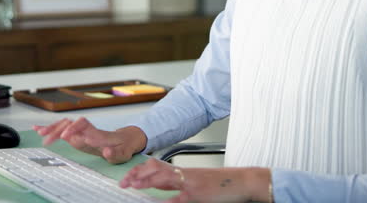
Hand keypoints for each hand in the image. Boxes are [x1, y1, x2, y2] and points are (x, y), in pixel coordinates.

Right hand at [33, 118, 146, 163]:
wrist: (124, 141)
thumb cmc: (123, 147)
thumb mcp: (122, 153)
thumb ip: (115, 153)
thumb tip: (106, 151)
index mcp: (97, 132)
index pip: (83, 123)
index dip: (74, 128)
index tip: (66, 137)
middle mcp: (87, 129)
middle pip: (70, 123)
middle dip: (58, 129)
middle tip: (47, 139)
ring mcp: (80, 132)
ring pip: (63, 125)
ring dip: (51, 128)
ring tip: (39, 133)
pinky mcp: (75, 136)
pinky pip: (61, 131)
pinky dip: (49, 129)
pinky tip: (37, 129)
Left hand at [120, 158, 271, 202]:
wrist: (242, 181)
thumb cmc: (222, 184)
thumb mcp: (198, 184)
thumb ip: (180, 189)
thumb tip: (165, 197)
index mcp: (184, 171)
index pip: (156, 167)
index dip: (140, 171)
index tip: (128, 177)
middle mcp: (184, 174)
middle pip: (155, 169)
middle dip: (137, 175)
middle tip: (123, 182)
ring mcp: (190, 184)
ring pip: (163, 178)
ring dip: (146, 181)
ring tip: (132, 184)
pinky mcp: (197, 195)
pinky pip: (177, 198)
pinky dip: (166, 201)